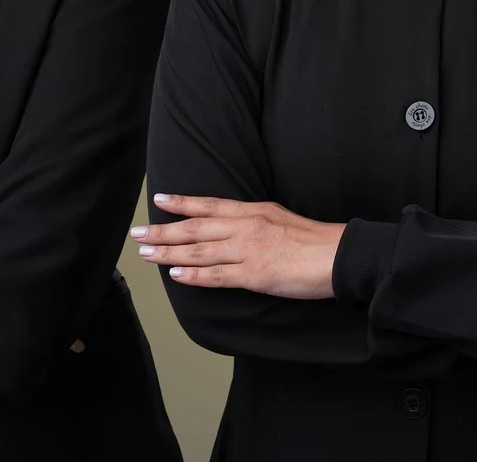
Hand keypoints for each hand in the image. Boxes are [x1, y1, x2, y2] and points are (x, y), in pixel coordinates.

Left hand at [133, 194, 344, 298]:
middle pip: (195, 228)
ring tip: (146, 253)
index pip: (210, 205)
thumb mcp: (281, 218)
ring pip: (199, 251)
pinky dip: (193, 274)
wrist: (339, 256)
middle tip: (138, 233)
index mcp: (254, 211)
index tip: (159, 200)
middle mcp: (246, 227)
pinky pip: (216, 275)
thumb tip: (236, 228)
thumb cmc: (316, 241)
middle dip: (163, 230)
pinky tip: (176, 274)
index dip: (182, 203)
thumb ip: (257, 222)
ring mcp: (248, 251)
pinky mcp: (254, 275)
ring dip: (169, 252)